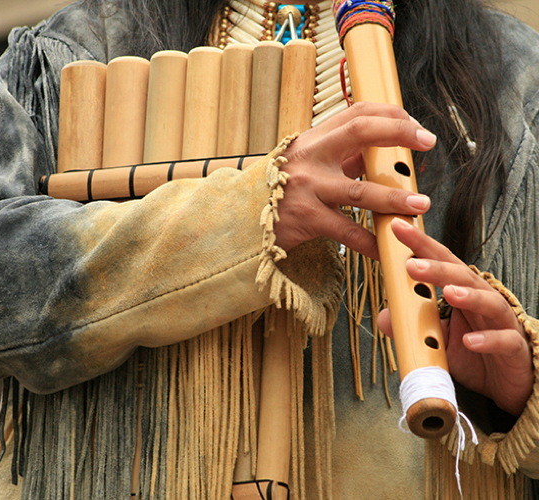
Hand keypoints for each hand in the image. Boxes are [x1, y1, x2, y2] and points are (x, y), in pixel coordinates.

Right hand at [274, 102, 436, 257]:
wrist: (239, 219)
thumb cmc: (279, 190)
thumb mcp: (308, 165)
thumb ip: (342, 156)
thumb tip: (382, 150)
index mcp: (312, 141)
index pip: (356, 113)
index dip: (391, 115)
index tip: (416, 127)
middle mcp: (309, 158)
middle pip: (360, 132)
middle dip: (399, 133)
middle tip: (428, 141)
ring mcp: (307, 188)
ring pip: (360, 190)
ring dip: (394, 197)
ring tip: (420, 203)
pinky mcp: (305, 219)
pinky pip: (346, 232)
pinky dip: (370, 243)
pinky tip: (388, 250)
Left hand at [377, 219, 532, 415]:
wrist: (506, 383)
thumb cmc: (473, 353)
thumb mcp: (436, 339)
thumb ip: (413, 326)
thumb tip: (384, 316)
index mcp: (464, 292)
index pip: (442, 263)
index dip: (421, 244)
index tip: (397, 227)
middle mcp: (484, 301)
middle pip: (464, 277)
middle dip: (438, 268)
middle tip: (411, 264)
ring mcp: (502, 323)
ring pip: (490, 302)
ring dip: (468, 296)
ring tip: (448, 293)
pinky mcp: (515, 349)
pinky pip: (504, 341)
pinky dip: (487, 339)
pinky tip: (469, 340)